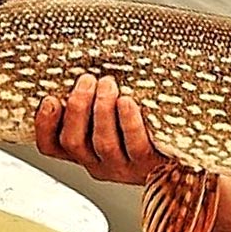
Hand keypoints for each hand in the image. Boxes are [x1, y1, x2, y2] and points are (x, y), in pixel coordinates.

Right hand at [34, 74, 166, 185]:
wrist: (186, 151)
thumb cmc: (143, 123)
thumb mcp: (111, 114)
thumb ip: (92, 98)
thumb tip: (82, 64)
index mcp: (83, 151)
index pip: (51, 146)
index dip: (44, 125)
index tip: (50, 98)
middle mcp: (99, 163)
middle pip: (74, 142)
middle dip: (78, 107)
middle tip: (87, 80)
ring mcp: (123, 168)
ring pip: (102, 143)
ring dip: (101, 110)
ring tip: (107, 83)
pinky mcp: (148, 165)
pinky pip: (135, 145)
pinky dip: (128, 121)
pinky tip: (127, 101)